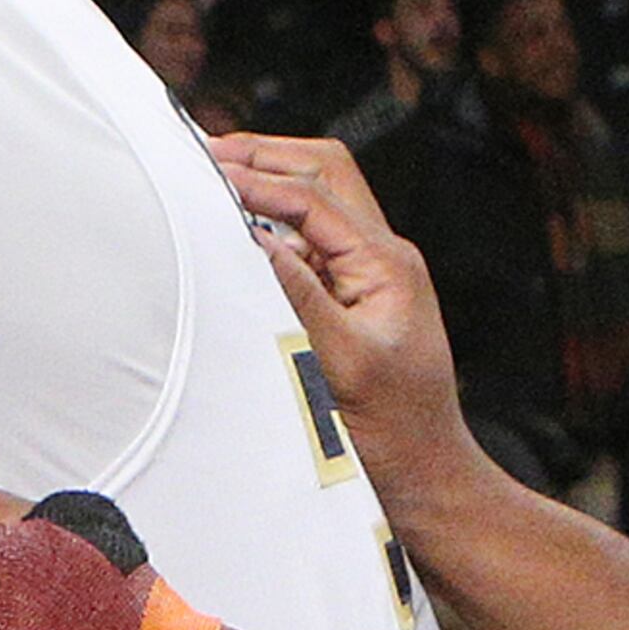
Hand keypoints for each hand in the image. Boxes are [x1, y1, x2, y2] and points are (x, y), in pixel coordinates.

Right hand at [208, 134, 484, 518]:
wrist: (426, 478)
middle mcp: (382, 258)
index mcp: (387, 264)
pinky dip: (270, 225)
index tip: (203, 172)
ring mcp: (368, 276)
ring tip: (211, 176)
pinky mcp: (351, 299)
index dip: (257, 179)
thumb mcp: (340, 364)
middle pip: (322, 173)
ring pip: (316, 201)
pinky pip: (309, 243)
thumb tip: (253, 237)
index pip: (315, 195)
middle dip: (264, 156)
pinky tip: (233, 232)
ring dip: (268, 183)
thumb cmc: (395, 433)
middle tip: (201, 151)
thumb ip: (296, 296)